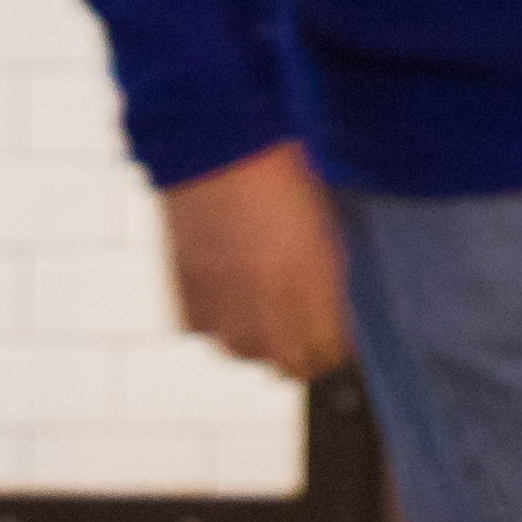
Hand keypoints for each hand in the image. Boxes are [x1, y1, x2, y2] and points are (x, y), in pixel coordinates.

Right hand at [161, 140, 352, 380]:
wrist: (220, 153)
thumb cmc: (281, 184)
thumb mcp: (322, 237)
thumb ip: (325, 290)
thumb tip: (333, 330)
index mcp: (315, 289)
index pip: (328, 356)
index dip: (332, 355)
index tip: (333, 350)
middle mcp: (271, 309)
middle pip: (287, 367)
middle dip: (296, 353)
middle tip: (295, 330)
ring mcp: (226, 311)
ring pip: (244, 354)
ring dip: (253, 340)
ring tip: (255, 303)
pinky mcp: (187, 302)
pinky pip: (204, 333)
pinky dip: (214, 321)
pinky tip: (222, 291)